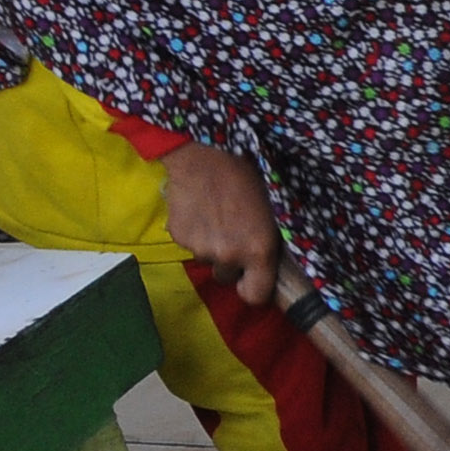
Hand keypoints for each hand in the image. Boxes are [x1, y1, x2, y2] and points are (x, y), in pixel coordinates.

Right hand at [159, 141, 289, 304]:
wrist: (208, 154)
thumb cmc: (249, 178)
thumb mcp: (271, 214)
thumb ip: (268, 244)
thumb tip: (269, 264)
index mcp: (258, 251)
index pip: (255, 296)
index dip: (253, 289)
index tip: (252, 279)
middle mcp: (228, 255)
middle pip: (226, 277)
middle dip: (230, 263)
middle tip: (234, 235)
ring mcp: (200, 247)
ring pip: (206, 258)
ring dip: (211, 245)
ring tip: (217, 215)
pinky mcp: (178, 236)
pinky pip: (189, 243)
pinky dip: (194, 232)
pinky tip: (200, 209)